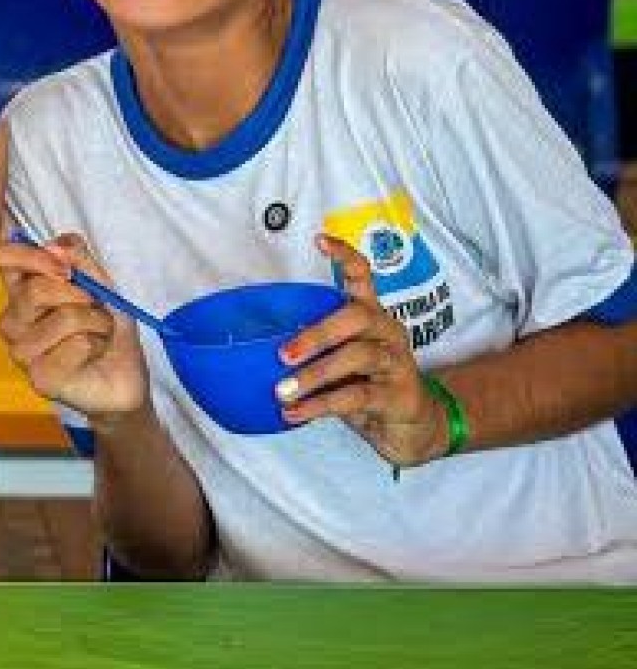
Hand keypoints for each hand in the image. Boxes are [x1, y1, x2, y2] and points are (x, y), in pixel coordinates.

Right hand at [0, 232, 149, 426]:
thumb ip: (78, 258)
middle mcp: (15, 320)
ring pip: (65, 318)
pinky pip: (78, 345)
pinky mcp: (40, 378)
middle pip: (36, 290)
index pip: (4, 258)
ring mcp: (22, 351)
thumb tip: (55, 247)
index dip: (32, 255)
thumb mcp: (101, 283)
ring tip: (100, 334)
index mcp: (23, 291)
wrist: (125, 375)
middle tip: (95, 308)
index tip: (65, 268)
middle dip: (80, 295)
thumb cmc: (107, 328)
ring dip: (97, 323)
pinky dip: (99, 344)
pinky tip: (95, 355)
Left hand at [276, 234, 447, 466]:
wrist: (412, 427)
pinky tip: (296, 413)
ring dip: (315, 374)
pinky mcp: (399, 394)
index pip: (363, 276)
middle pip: (356, 317)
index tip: (320, 240)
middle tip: (283, 355)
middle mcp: (386, 331)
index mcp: (371, 316)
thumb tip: (257, 351)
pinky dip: (321, 404)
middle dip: (316, 334)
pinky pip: (358, 395)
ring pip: (357, 356)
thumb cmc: (367, 385)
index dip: (345, 256)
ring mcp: (397, 362)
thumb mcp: (341, 363)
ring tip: (283, 392)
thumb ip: (313, 351)